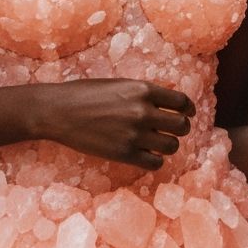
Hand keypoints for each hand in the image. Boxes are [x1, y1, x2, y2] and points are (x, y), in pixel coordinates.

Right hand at [34, 78, 194, 168]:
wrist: (59, 111)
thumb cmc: (86, 93)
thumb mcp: (120, 84)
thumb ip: (144, 93)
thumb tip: (167, 102)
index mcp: (143, 89)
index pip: (182, 101)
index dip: (188, 109)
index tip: (187, 113)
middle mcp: (143, 111)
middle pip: (182, 125)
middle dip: (181, 128)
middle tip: (174, 129)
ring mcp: (134, 134)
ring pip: (171, 146)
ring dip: (169, 145)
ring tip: (160, 142)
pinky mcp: (124, 153)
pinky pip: (155, 163)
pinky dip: (155, 160)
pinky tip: (147, 155)